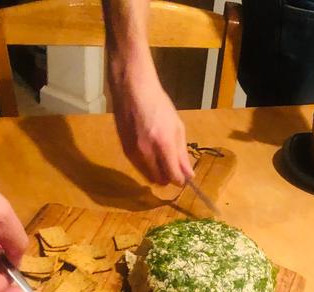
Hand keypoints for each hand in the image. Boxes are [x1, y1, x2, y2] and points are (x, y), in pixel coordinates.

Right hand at [108, 59, 193, 186]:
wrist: (131, 88)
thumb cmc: (158, 104)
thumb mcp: (176, 126)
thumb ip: (182, 153)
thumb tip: (189, 175)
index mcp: (163, 143)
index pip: (173, 176)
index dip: (181, 181)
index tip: (185, 178)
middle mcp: (147, 151)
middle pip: (160, 180)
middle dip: (169, 179)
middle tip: (174, 170)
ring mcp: (134, 152)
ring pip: (148, 177)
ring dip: (158, 174)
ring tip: (163, 161)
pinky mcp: (125, 150)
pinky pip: (139, 168)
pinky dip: (147, 167)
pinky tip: (151, 154)